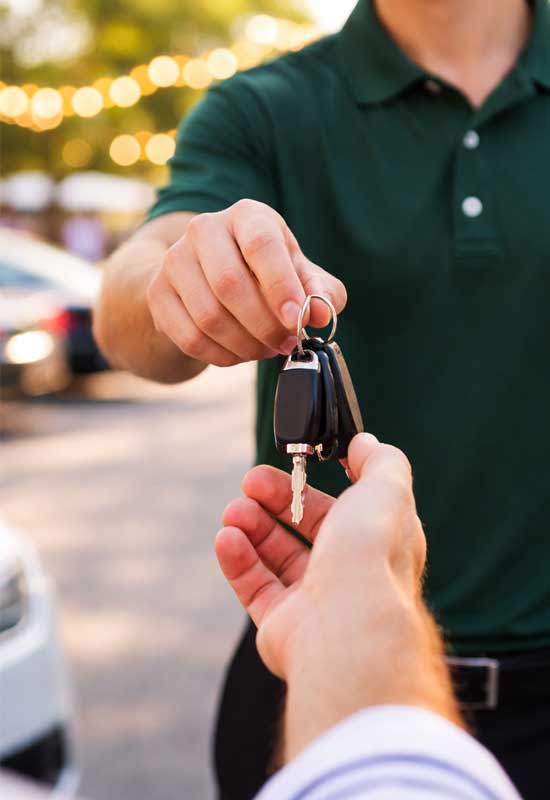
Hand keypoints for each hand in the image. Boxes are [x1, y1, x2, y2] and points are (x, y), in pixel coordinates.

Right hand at [146, 200, 346, 366]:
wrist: (208, 274)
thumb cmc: (265, 272)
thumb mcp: (299, 274)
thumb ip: (320, 291)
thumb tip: (321, 314)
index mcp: (247, 215)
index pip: (261, 244)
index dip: (280, 286)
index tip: (297, 320)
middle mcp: (204, 228)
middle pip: (230, 284)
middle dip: (264, 325)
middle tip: (285, 343)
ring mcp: (174, 260)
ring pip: (209, 317)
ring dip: (245, 345)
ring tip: (264, 349)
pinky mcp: (158, 293)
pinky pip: (190, 337)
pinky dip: (221, 356)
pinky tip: (238, 354)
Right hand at [216, 433, 425, 681]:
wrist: (346, 624)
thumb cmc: (371, 555)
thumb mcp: (386, 489)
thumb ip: (380, 462)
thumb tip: (364, 444)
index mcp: (377, 541)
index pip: (342, 507)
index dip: (313, 486)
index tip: (291, 465)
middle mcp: (350, 572)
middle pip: (304, 529)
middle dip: (275, 501)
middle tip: (250, 483)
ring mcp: (317, 601)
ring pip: (277, 557)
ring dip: (252, 527)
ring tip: (234, 511)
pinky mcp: (285, 625)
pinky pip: (255, 588)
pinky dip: (238, 561)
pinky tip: (227, 538)